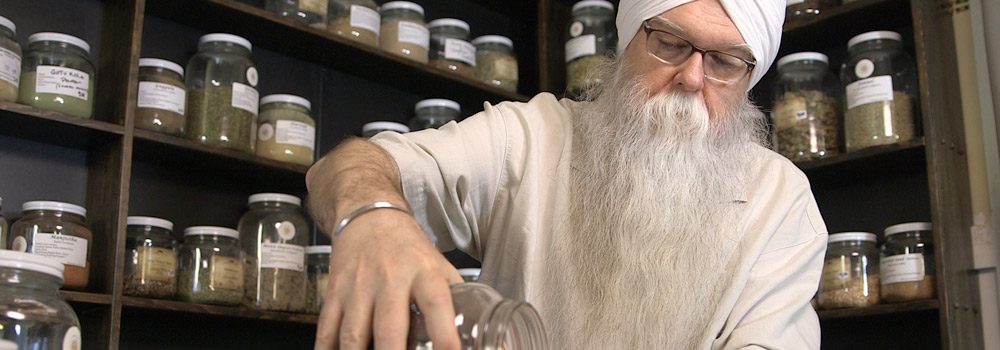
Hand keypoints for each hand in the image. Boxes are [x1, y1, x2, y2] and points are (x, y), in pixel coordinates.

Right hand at [314, 209, 463, 349]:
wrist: (369, 218)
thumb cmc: (409, 248)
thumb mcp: (438, 265)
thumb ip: (453, 297)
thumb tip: (473, 331)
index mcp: (423, 273)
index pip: (436, 304)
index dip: (444, 333)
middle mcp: (390, 280)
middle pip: (389, 328)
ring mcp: (358, 287)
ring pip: (353, 334)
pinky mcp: (335, 292)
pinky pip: (327, 329)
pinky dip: (327, 348)